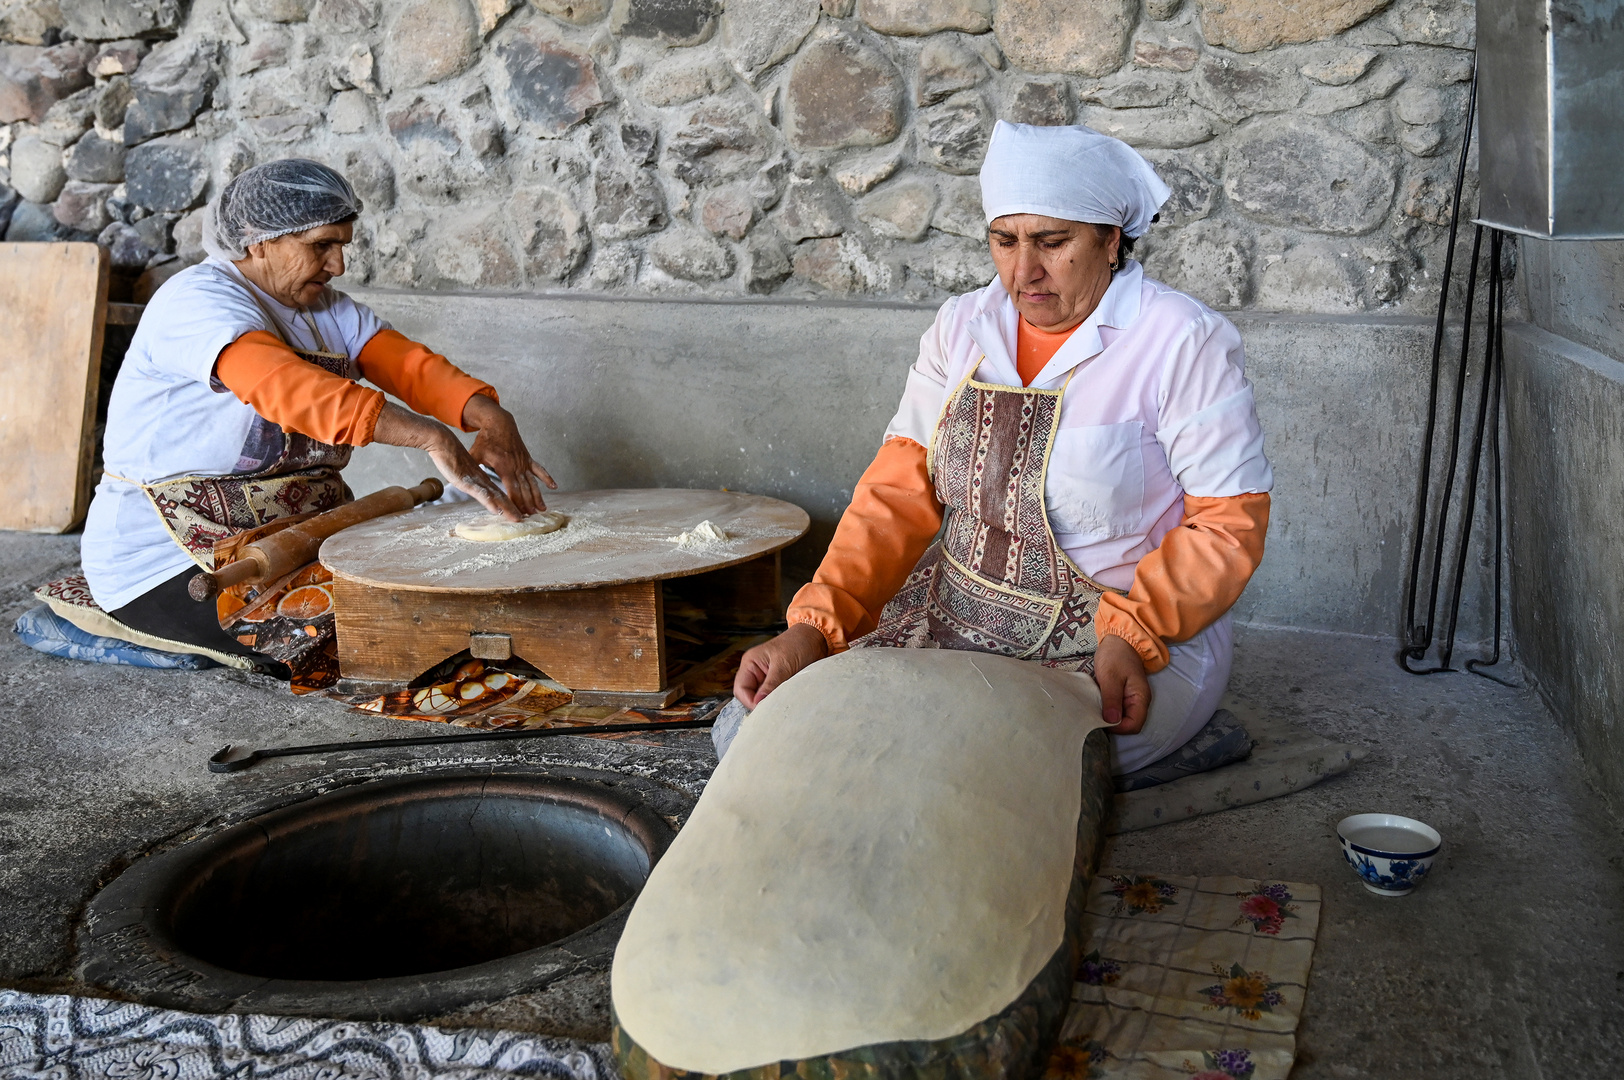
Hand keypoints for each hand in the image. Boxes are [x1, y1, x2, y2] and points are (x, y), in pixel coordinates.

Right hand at [372, 402, 519, 519]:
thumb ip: (467, 478)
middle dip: (514, 509)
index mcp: (482, 478)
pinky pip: (481, 493)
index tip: (518, 512)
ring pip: (495, 496)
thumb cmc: (451, 455)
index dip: (509, 502)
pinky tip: (498, 510)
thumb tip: (471, 486)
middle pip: (501, 496)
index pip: (498, 492)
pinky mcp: (467, 480)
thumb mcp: (462, 470)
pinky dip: (490, 502)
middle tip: (524, 520)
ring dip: (507, 508)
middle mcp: (483, 480)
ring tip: (518, 518)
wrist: (443, 442)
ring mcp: (476, 480)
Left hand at [462, 393, 556, 516]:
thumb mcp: (476, 453)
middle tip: (531, 518)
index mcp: (504, 466)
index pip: (511, 489)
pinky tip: (555, 486)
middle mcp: (517, 466)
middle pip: (524, 489)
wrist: (499, 423)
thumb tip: (460, 480)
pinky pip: (539, 469)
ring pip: (532, 482)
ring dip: (538, 496)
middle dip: (528, 504)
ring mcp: (524, 462)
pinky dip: (547, 478)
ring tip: (542, 509)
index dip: (515, 502)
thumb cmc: (485, 439)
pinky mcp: (527, 458)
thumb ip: (472, 467)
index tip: (518, 513)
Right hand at [733, 623, 829, 708]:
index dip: (750, 702)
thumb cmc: (798, 644)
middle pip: (749, 696)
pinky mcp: (778, 682)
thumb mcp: (784, 665)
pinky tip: (787, 701)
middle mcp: (755, 671)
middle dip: (760, 703)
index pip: (741, 689)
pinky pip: (774, 696)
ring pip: (762, 698)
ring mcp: (766, 677)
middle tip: (775, 709)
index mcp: (750, 663)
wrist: (816, 638)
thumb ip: (770, 685)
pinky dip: (779, 700)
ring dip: (771, 702)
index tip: (764, 710)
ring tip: (783, 704)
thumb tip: (758, 703)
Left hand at [1093, 633, 1150, 733]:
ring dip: (1108, 717)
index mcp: (1140, 698)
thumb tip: (1111, 721)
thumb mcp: (1111, 676)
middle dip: (1112, 725)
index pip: (1134, 725)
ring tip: (1093, 710)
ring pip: (1121, 718)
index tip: (1100, 721)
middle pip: (1128, 724)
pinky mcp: (1122, 695)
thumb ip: (1112, 699)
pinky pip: (1116, 709)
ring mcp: (1131, 699)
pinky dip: (1106, 710)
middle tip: (1094, 717)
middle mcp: (1138, 702)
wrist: (1119, 640)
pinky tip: (1096, 704)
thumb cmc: (1115, 655)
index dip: (1118, 728)